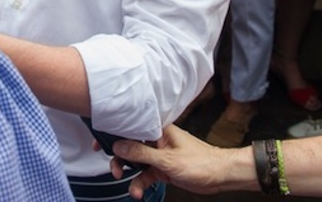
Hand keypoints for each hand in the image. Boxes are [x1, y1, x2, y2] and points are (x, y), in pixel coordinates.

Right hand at [111, 125, 240, 197]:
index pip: (129, 127)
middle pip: (129, 147)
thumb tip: (118, 146)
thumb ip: (141, 153)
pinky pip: (145, 175)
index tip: (99, 143)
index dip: (113, 134)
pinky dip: (141, 184)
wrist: (221, 176)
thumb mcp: (168, 159)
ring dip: (131, 177)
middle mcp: (156, 140)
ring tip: (132, 188)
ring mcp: (158, 154)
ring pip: (136, 163)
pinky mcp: (162, 168)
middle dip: (120, 160)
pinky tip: (139, 193)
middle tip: (115, 171)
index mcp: (157, 129)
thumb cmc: (202, 162)